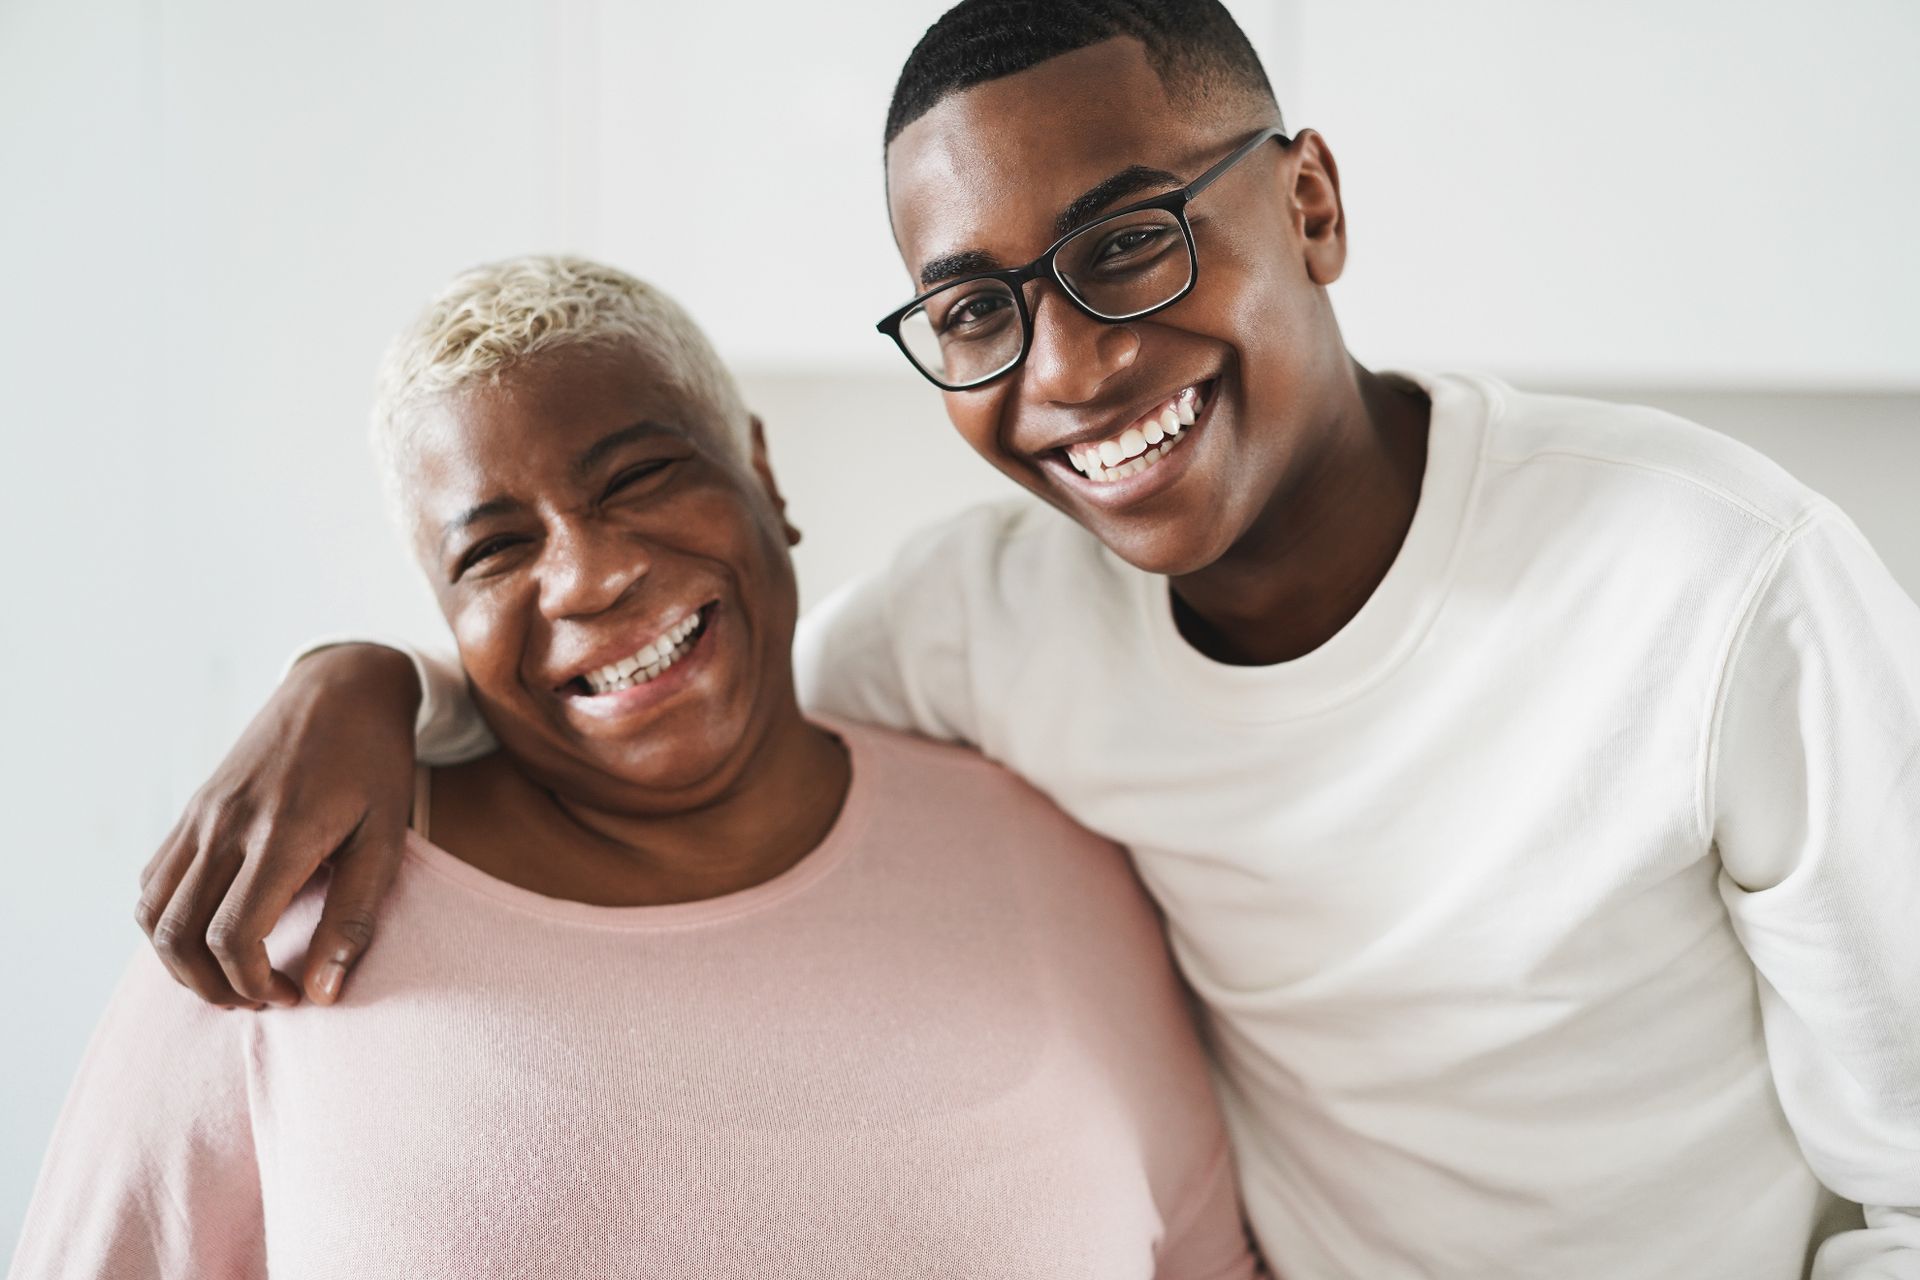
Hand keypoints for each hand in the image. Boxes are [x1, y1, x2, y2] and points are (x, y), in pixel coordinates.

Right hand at [135, 644, 421, 1007]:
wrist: (342, 687)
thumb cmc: (375, 764)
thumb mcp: (387, 839)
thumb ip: (355, 918)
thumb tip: (323, 994)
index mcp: (280, 834)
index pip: (232, 936)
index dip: (253, 984)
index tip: (290, 995)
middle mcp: (225, 825)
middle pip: (178, 936)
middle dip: (212, 987)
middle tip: (259, 999)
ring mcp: (200, 815)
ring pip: (152, 914)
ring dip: (181, 962)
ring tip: (233, 977)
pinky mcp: (191, 809)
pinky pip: (153, 880)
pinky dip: (169, 922)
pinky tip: (214, 931)